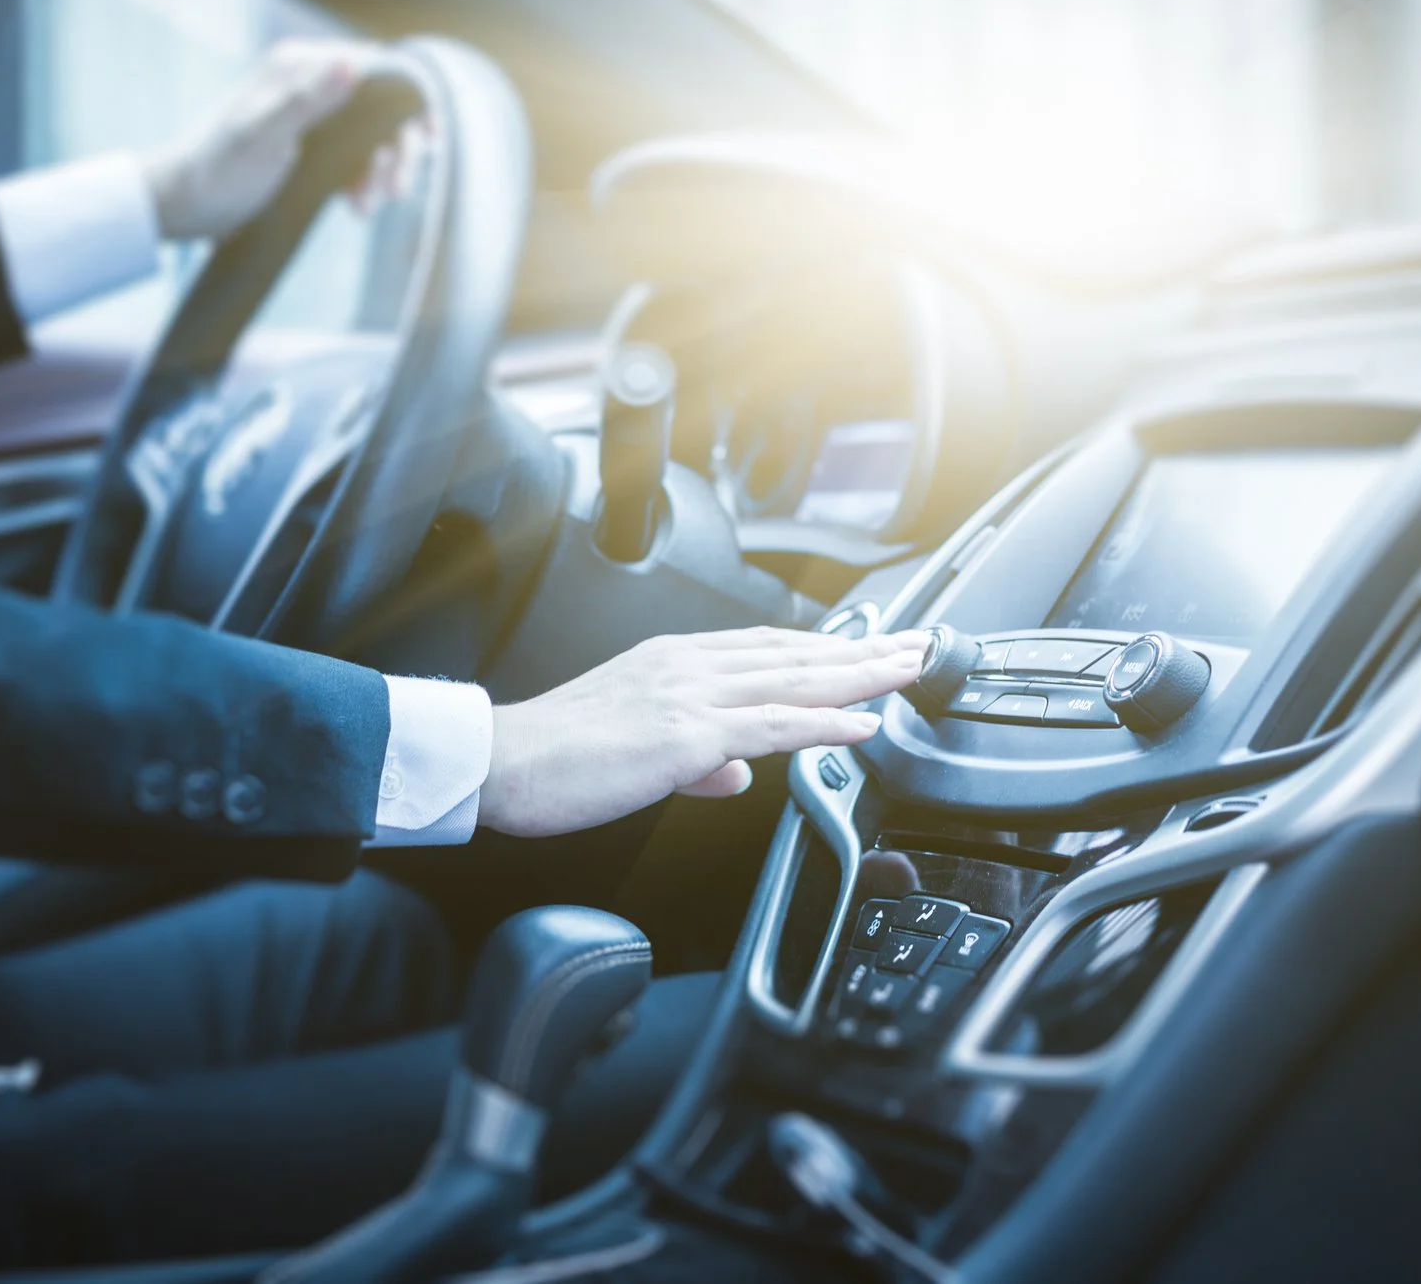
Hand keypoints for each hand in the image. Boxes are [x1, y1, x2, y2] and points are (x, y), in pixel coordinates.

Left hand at [139, 37, 422, 240]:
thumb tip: (352, 65)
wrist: (182, 206)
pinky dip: (364, 180)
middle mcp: (309, 83)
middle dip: (395, 148)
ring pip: (372, 135)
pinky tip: (357, 206)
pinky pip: (355, 156)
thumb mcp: (262, 138)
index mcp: (299, 67)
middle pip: (380, 105)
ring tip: (367, 208)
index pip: (374, 68)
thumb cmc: (216, 172)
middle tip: (397, 190)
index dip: (407, 99)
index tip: (428, 136)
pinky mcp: (311, 145)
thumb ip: (307, 102)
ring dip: (382, 170)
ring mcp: (312, 114)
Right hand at [479, 626, 928, 836]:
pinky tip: (863, 722)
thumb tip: (735, 774)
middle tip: (918, 645)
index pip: (769, 648)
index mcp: (675, 662)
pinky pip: (773, 726)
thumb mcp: (635, 747)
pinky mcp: (687, 735)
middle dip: (863, 650)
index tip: (871, 647)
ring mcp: (691, 697)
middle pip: (796, 654)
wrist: (503, 761)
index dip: (828, 647)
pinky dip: (824, 722)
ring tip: (909, 670)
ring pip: (796, 680)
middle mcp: (689, 667)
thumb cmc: (552, 757)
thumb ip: (694, 760)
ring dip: (861, 674)